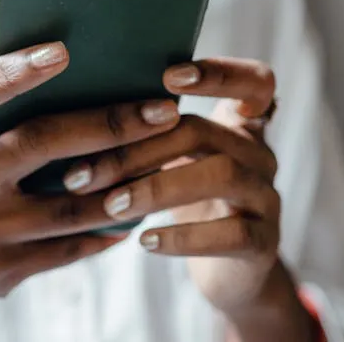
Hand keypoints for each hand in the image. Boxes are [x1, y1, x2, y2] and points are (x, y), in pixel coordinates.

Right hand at [0, 42, 181, 341]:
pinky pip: (66, 249)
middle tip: (161, 109)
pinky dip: (103, 231)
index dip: (10, 71)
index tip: (62, 51)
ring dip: (124, 181)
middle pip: (38, 145)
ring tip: (164, 158)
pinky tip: (131, 215)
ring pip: (68, 204)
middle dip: (109, 124)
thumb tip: (52, 86)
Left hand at [62, 58, 314, 340]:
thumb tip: (75, 111)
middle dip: (137, 149)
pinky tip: (145, 240)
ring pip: (221, 175)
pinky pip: (232, 234)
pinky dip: (184, 237)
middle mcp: (259, 154)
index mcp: (239, 125)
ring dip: (156, 188)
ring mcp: (267, 197)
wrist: (226, 270)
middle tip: (83, 172)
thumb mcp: (174, 159)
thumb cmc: (186, 201)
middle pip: (203, 131)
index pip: (254, 80)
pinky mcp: (265, 243)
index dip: (219, 73)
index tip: (169, 76)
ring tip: (111, 205)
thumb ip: (149, 131)